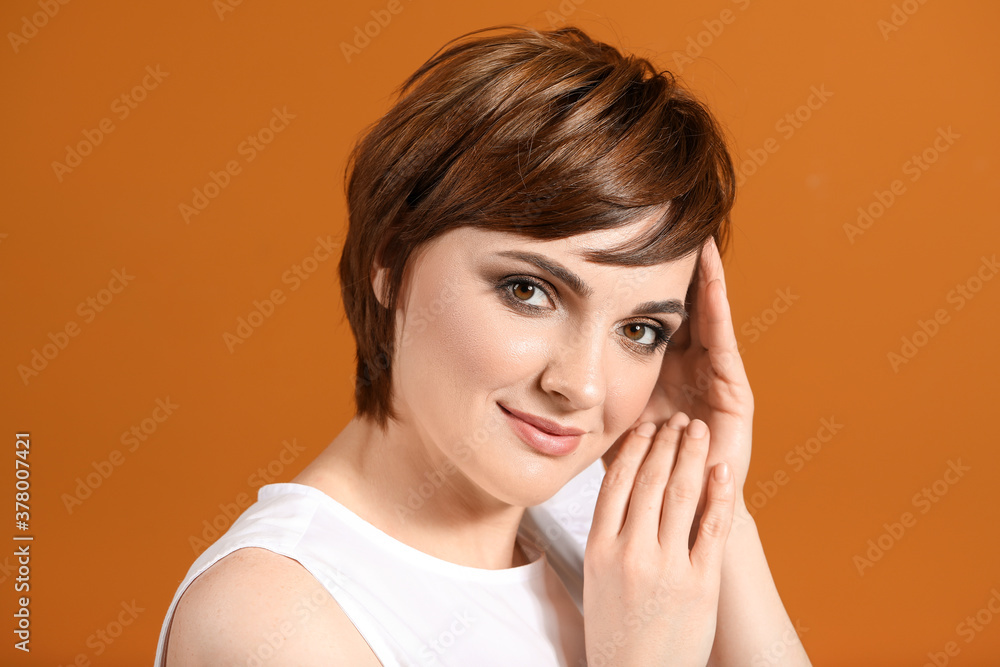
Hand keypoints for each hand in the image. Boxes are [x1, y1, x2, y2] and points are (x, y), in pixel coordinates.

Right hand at [584, 413, 735, 665]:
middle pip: (650, 481)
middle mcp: (631, 553)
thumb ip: (606, 537)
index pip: (616, 483)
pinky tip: (722, 470)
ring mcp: (667, 567)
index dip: (633, 449)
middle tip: (677, 420)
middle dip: (666, 443)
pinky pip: (713, 528)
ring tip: (697, 431)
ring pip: (680, 495)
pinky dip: (719, 495)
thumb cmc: (616, 632)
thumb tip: (618, 493)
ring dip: (690, 456)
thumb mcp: (595, 580)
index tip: (645, 428)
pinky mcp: (700, 583)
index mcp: (600, 550)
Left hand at [603, 236, 753, 511]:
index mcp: (659, 370)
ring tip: (695, 232)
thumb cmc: (638, 472)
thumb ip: (583, 394)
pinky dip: (717, 302)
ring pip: (706, 314)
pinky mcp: (736, 393)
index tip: (624, 241)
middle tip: (669, 220)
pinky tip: (710, 270)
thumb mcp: (603, 419)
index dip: (638, 281)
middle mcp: (689, 369)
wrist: (676, 518)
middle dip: (674, 267)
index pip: (649, 315)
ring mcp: (714, 379)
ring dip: (701, 275)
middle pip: (681, 306)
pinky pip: (724, 339)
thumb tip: (538, 371)